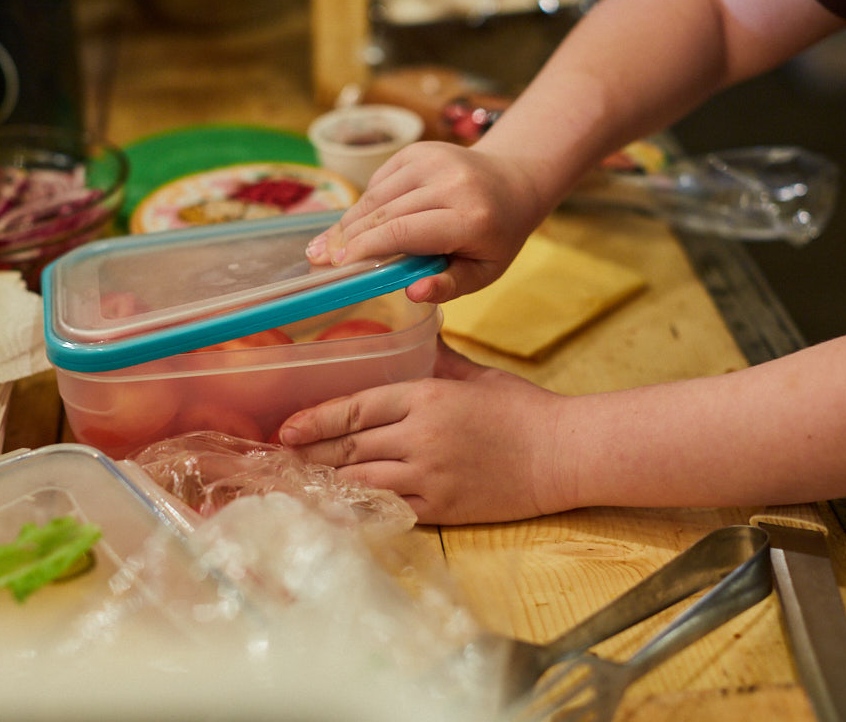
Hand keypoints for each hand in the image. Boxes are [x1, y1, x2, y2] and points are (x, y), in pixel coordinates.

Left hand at [278, 339, 574, 523]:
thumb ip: (437, 359)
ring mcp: (430, 475)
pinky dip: (360, 508)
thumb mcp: (475, 375)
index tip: (287, 427)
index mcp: (427, 397)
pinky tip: (339, 507)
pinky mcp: (443, 507)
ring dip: (329, 481)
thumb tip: (413, 338)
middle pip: (351, 446)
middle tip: (281, 458)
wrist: (564, 454)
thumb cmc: (523, 410)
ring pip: (362, 479)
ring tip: (301, 482)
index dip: (317, 419)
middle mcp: (421, 436)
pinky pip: (389, 509)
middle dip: (312, 453)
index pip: (357, 408)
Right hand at [305, 141, 544, 303]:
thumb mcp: (484, 272)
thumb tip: (414, 293)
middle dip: (347, 238)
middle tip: (319, 260)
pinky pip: (380, 181)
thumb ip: (449, 285)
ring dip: (348, 222)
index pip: (405, 231)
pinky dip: (367, 204)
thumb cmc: (496, 238)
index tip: (338, 265)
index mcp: (470, 217)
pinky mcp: (419, 150)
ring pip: (376, 195)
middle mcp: (451, 182)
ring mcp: (433, 159)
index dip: (366, 248)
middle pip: (384, 213)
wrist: (513, 184)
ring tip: (325, 245)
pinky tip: (359, 223)